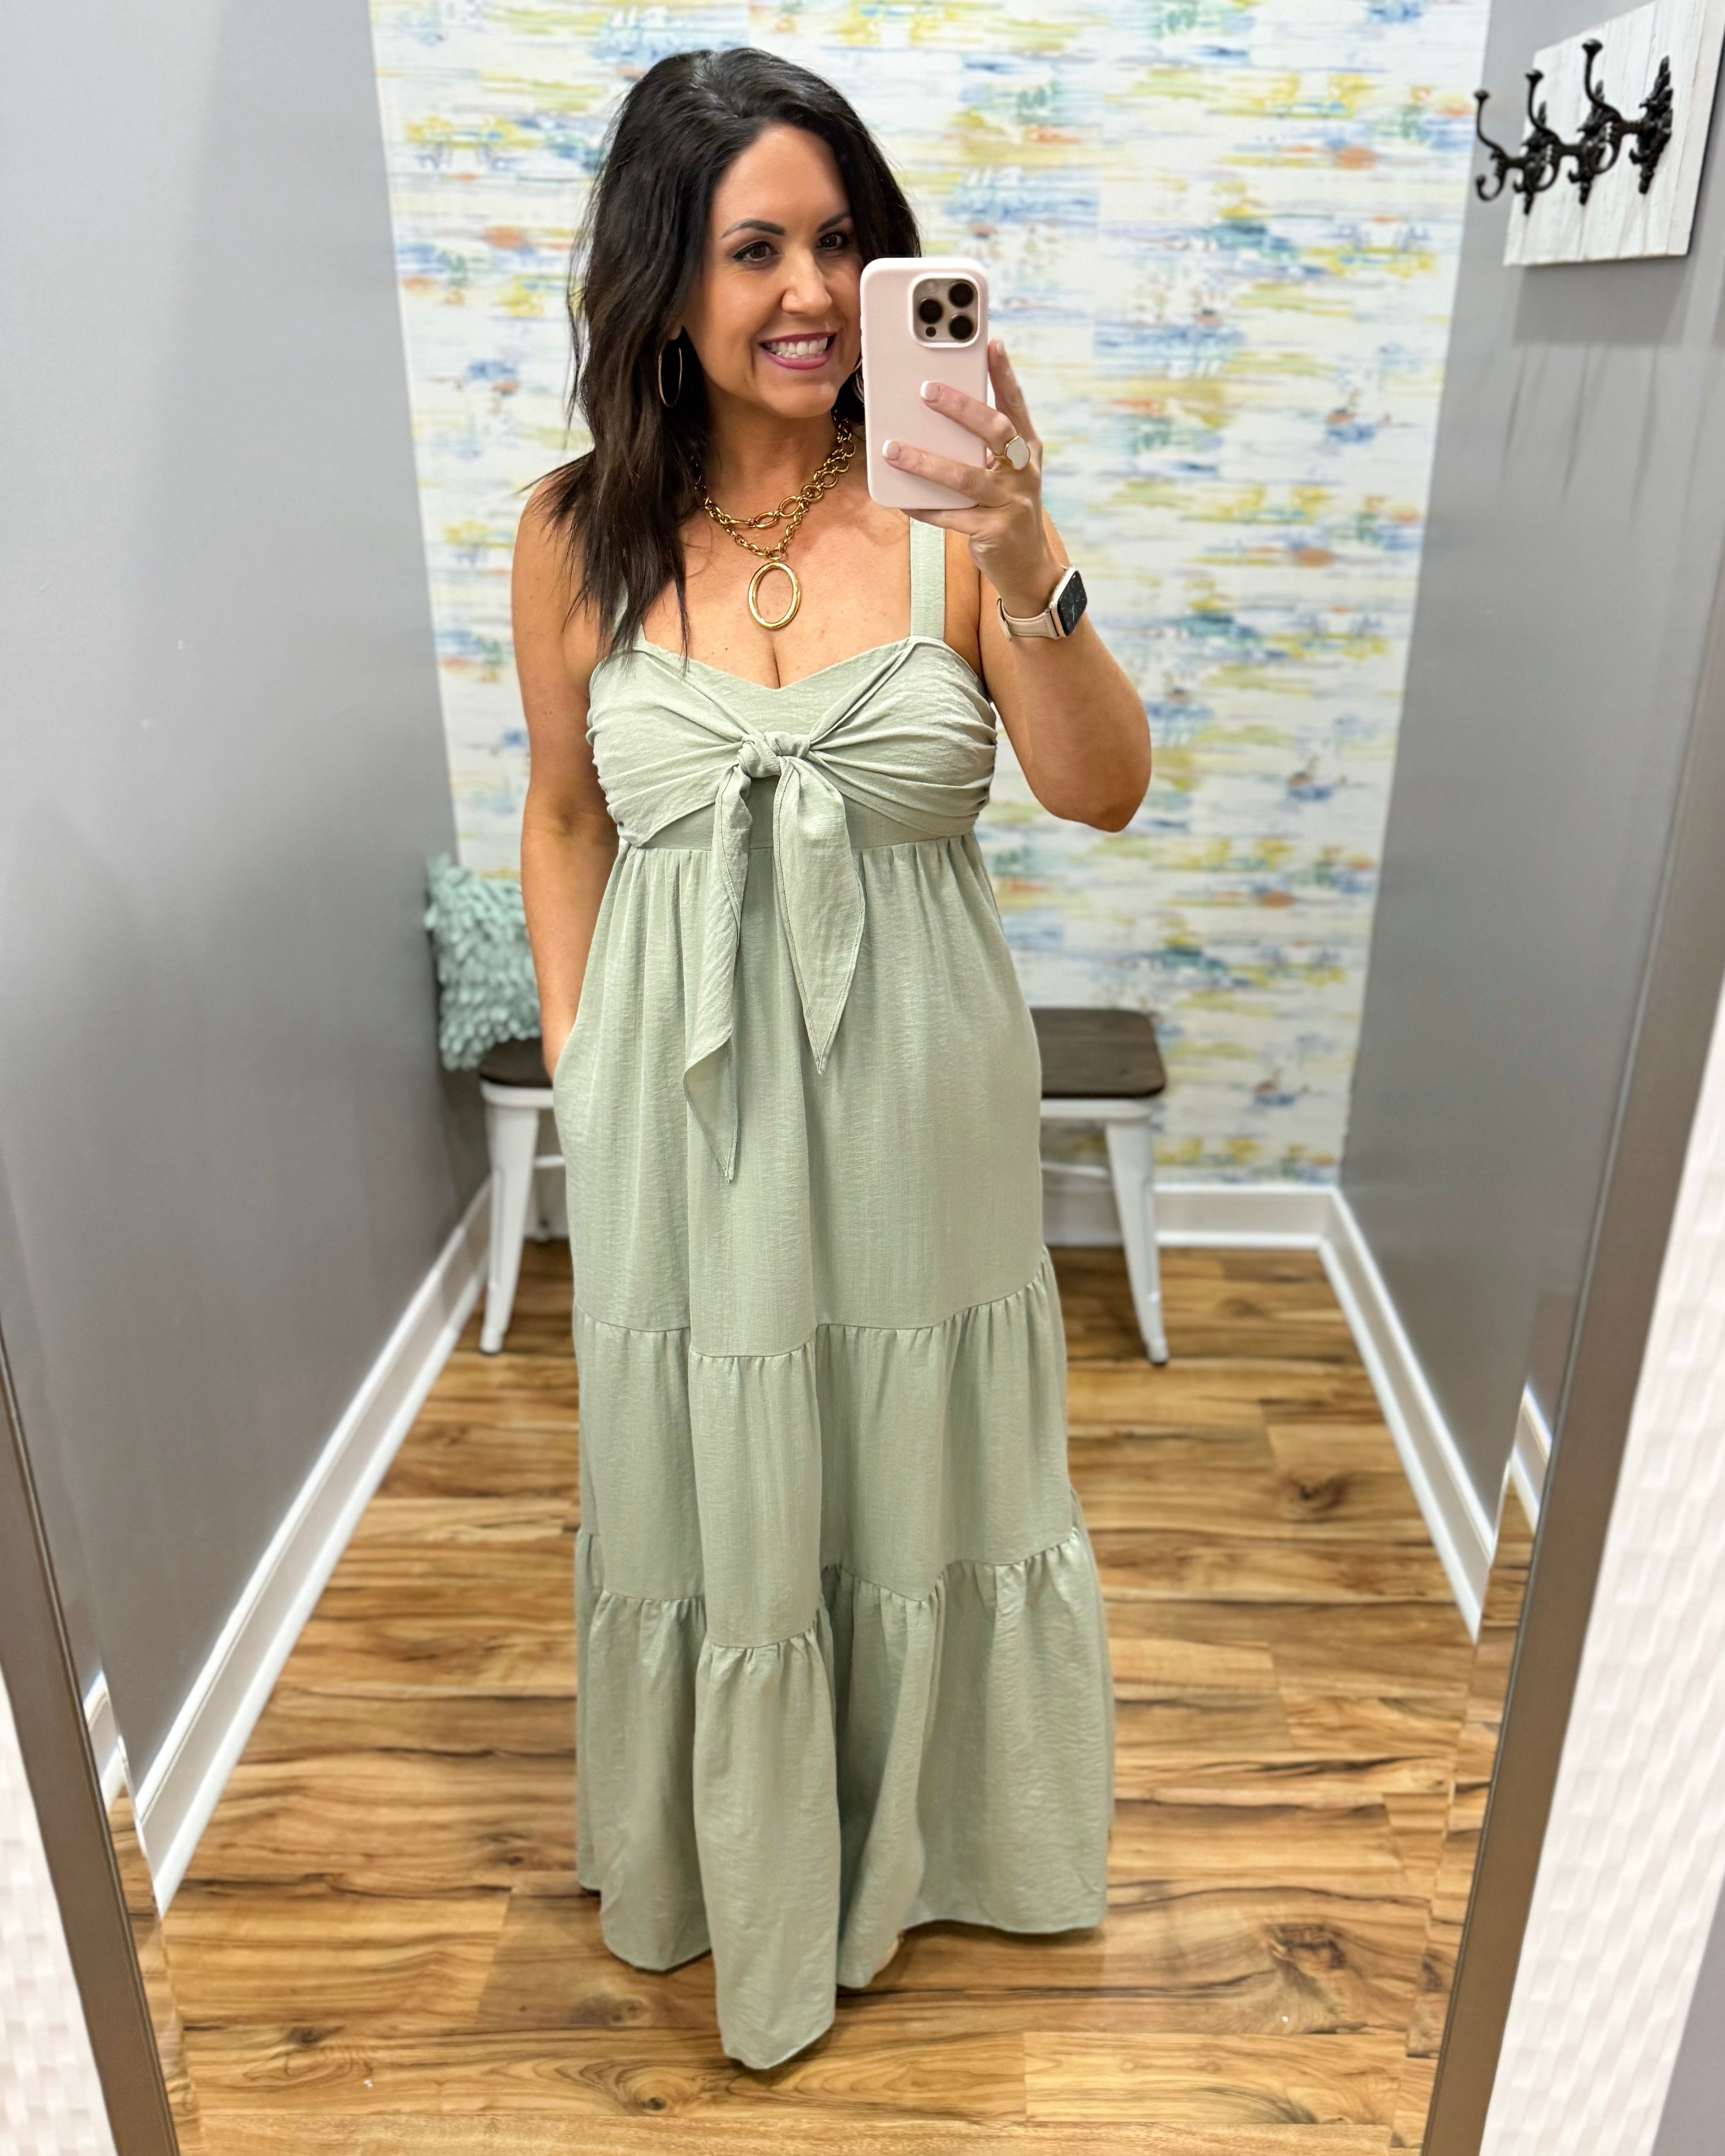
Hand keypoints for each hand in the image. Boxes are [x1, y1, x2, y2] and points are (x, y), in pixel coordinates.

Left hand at [881, 339, 1060, 620]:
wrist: (1027, 567)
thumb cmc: (1005, 509)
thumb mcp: (1003, 474)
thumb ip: (979, 448)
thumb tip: (933, 417)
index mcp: (1026, 450)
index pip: (1015, 405)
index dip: (1004, 374)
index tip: (990, 342)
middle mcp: (1023, 472)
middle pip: (995, 431)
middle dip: (961, 408)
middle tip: (927, 389)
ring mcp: (1012, 503)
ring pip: (965, 477)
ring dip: (926, 461)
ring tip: (893, 449)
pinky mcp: (994, 532)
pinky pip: (952, 517)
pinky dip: (924, 507)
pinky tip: (901, 499)